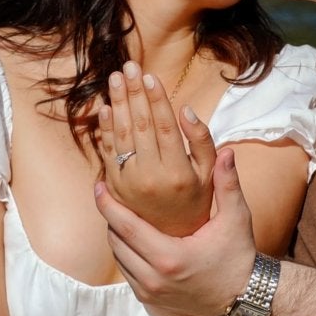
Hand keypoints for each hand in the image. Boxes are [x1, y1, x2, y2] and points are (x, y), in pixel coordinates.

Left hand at [94, 62, 216, 235]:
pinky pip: (107, 155)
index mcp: (177, 174)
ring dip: (117, 105)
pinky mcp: (115, 192)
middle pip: (140, 127)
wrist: (175, 248)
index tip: (150, 75)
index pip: (164, 127)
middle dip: (134, 94)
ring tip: (115, 80)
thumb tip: (187, 111)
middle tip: (129, 67)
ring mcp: (129, 187)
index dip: (156, 99)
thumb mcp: (211, 176)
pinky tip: (105, 109)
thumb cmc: (198, 205)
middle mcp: (150, 179)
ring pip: (120, 138)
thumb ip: (203, 143)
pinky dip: (105, 130)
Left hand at [96, 147, 258, 315]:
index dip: (108, 206)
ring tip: (118, 212)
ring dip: (116, 234)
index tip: (99, 186)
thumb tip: (226, 151)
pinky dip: (125, 253)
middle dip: (110, 217)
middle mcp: (154, 278)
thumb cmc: (239, 255)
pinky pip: (126, 272)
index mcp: (170, 257)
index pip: (126, 227)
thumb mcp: (236, 218)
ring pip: (118, 257)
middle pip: (116, 241)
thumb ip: (227, 183)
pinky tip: (131, 236)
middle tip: (108, 193)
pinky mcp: (150, 300)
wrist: (245, 298)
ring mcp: (150, 292)